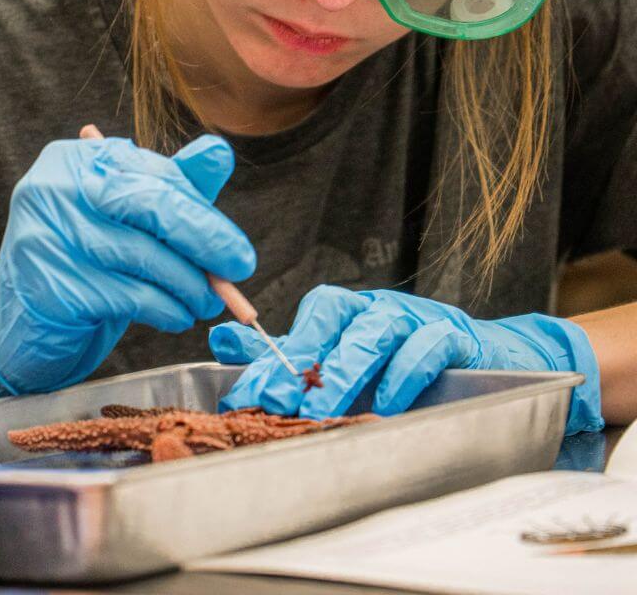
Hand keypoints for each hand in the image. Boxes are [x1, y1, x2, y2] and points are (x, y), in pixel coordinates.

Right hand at [0, 134, 255, 402]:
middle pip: (151, 205)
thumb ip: (171, 188)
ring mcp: (49, 235)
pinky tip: (177, 316)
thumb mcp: (125, 221)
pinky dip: (165, 308)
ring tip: (208, 300)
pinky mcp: (51, 284)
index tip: (233, 245)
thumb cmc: (80, 265)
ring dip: (189, 283)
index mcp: (75, 160)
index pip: (153, 173)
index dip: (200, 209)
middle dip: (205, 238)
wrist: (18, 328)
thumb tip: (220, 152)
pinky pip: (128, 294)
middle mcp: (56, 188)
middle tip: (239, 268)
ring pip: (144, 254)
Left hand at [210, 285, 602, 434]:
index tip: (245, 397)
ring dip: (346, 367)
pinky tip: (388, 402)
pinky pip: (427, 344)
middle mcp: (377, 309)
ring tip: (324, 407)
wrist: (495, 365)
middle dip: (301, 357)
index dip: (271, 356)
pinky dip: (405, 372)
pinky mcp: (455, 337)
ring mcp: (417, 318)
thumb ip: (287, 357)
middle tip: (276, 400)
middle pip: (333, 314)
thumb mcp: (348, 367)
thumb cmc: (412, 368)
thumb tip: (221, 340)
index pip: (303, 323)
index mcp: (348, 315)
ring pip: (375, 328)